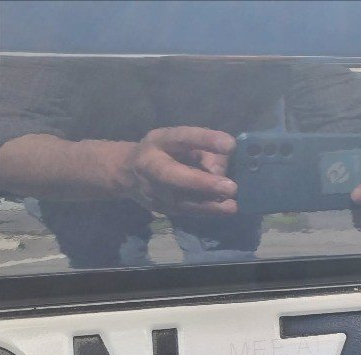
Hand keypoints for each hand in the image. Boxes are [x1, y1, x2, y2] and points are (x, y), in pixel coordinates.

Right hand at [120, 127, 237, 214]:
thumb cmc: (166, 151)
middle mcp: (150, 165)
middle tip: (231, 187)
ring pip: (179, 201)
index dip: (206, 140)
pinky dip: (204, 211)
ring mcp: (151, 190)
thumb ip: (205, 149)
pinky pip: (183, 211)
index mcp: (159, 141)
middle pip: (172, 175)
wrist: (128, 172)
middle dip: (202, 183)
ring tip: (231, 206)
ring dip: (208, 205)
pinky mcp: (158, 208)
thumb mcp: (183, 141)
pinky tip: (222, 210)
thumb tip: (222, 170)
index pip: (182, 137)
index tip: (231, 145)